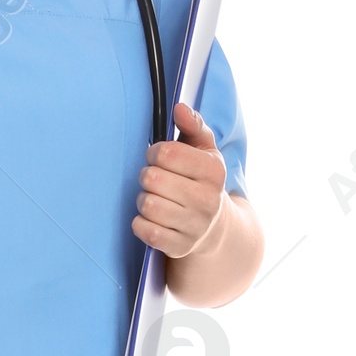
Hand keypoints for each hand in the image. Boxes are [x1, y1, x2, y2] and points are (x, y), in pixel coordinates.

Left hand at [131, 102, 226, 257]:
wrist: (214, 228)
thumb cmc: (201, 180)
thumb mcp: (203, 150)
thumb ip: (192, 125)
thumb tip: (179, 108)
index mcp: (214, 171)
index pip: (166, 153)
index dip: (155, 153)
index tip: (160, 158)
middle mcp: (208, 200)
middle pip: (152, 179)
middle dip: (148, 176)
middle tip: (155, 179)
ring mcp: (195, 226)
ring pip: (147, 204)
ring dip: (144, 199)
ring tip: (156, 198)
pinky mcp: (179, 247)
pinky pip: (145, 230)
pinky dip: (140, 223)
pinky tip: (152, 218)